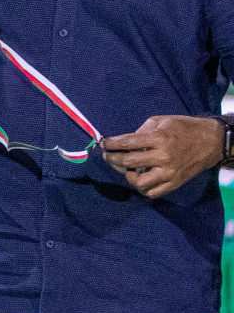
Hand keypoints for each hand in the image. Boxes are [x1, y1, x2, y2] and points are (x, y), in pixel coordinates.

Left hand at [101, 115, 224, 198]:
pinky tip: (139, 178)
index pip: (127, 143)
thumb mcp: (161, 121)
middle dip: (112, 158)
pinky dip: (142, 187)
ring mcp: (169, 172)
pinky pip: (152, 192)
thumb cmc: (183, 128)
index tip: (103, 144)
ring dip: (127, 175)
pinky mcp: (175, 183)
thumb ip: (141, 131)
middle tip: (107, 155)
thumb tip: (123, 142)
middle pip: (128, 162)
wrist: (210, 141)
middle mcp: (163, 157)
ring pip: (138, 181)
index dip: (111, 144)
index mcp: (159, 139)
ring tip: (126, 168)